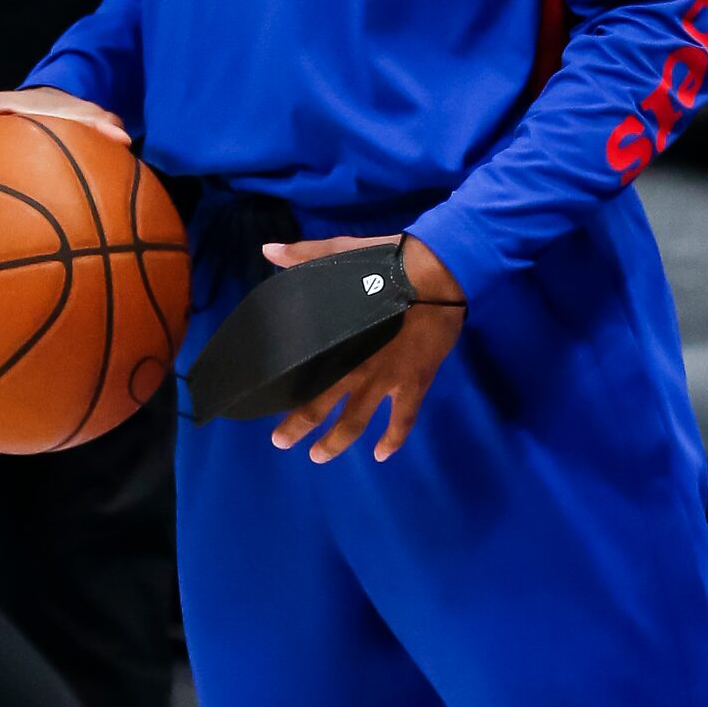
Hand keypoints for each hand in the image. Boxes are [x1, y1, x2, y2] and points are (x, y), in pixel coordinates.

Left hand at [264, 234, 465, 463]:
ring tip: (319, 456)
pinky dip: (393, 440)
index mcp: (337, 342)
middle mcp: (358, 369)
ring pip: (358, 422)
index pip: (304, 378)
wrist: (441, 275)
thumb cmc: (389, 264)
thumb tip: (269, 249)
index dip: (285, 395)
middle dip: (300, 429)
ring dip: (337, 443)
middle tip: (280, 443)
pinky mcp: (415, 382)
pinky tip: (382, 455)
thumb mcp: (343, 254)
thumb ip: (305, 256)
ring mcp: (388, 380)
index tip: (266, 403)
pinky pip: (404, 420)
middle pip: (324, 409)